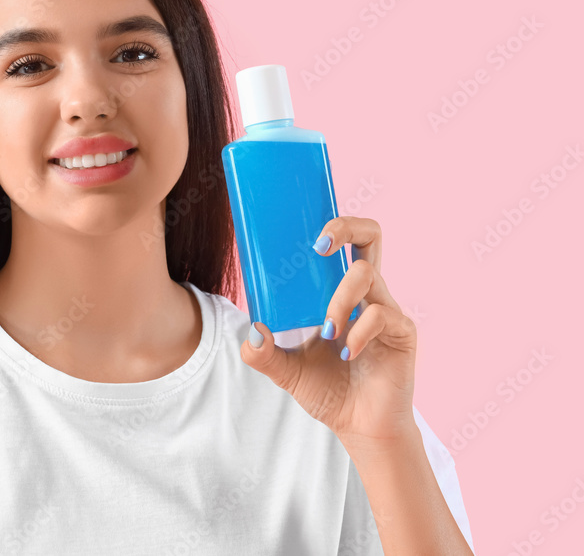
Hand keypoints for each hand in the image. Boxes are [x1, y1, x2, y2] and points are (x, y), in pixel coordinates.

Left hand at [239, 216, 419, 454]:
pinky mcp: (401, 332)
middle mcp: (365, 294)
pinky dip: (358, 332)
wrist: (359, 427)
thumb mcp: (285, 370)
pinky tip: (347, 354)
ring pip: (366, 273)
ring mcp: (386, 310)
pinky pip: (380, 314)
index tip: (306, 235)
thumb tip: (251, 332)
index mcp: (339, 292)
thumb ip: (263, 354)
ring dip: (339, 299)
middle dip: (345, 227)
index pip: (343, 244)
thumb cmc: (327, 391)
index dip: (331, 226)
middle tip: (319, 245)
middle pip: (370, 236)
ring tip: (328, 332)